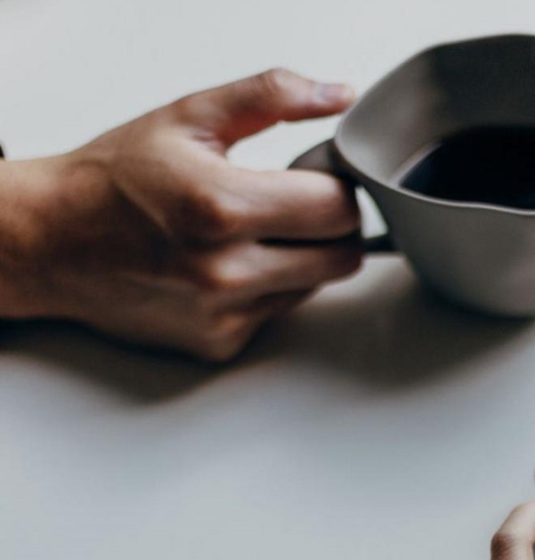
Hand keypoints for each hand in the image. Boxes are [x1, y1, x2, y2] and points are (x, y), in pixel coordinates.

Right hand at [0, 69, 360, 359]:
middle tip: (295, 205)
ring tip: (250, 232)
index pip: (339, 209)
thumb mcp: (188, 119)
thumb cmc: (112, 179)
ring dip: (301, 259)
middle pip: (342, 257)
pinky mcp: (218, 343)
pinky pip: (278, 312)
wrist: (48, 241)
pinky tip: (228, 266)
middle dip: (331, 227)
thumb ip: (270, 97)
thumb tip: (336, 96)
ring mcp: (223, 314)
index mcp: (223, 208)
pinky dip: (268, 289)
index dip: (338, 189)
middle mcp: (225, 271)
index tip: (319, 178)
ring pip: (315, 286)